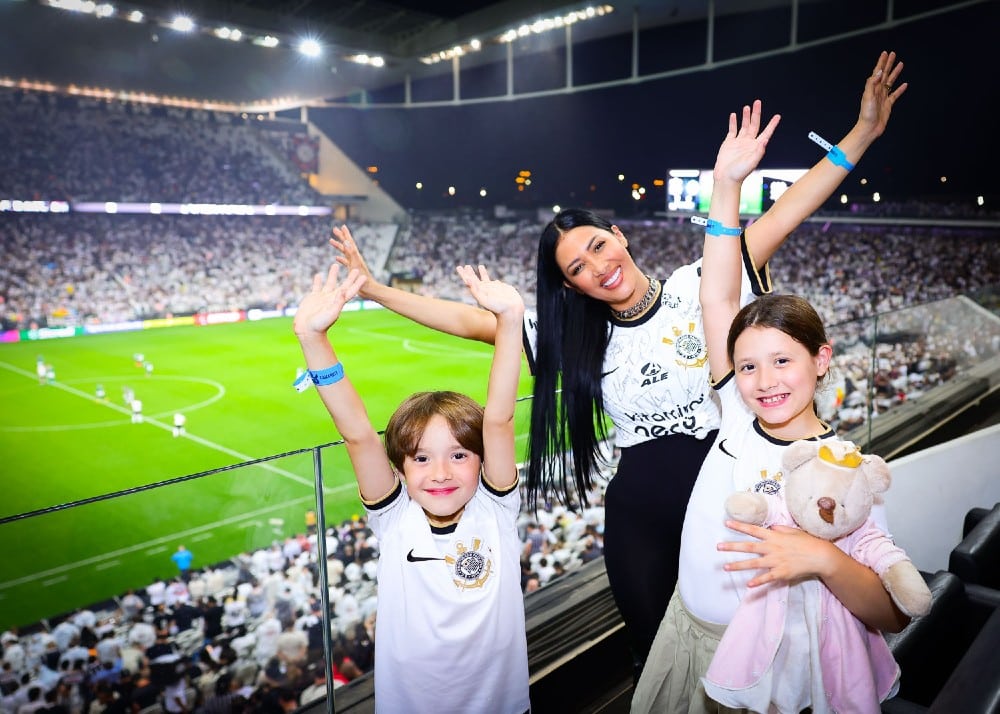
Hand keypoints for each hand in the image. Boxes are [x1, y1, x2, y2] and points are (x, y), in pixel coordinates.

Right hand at [293, 265, 365, 336]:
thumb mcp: (331, 313)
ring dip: (333, 274)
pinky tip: (318, 275)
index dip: (357, 283)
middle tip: (355, 268)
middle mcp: (332, 299)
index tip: (364, 275)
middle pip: (343, 285)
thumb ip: (337, 302)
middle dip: (349, 277)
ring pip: (329, 283)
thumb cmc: (320, 325)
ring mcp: (323, 297)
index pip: (351, 290)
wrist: (307, 330)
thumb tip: (343, 290)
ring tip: (335, 264)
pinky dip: (318, 280)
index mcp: (339, 302)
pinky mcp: (313, 298)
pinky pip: (316, 286)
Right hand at [329, 225, 375, 295]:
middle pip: (346, 244)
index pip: (349, 242)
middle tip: (334, 229)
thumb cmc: (363, 278)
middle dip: (341, 236)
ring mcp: (353, 264)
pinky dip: (340, 259)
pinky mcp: (352, 270)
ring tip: (331, 240)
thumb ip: (351, 253)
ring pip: (344, 252)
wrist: (369, 290)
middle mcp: (355, 258)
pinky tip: (336, 258)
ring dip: (338, 246)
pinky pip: (345, 262)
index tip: (341, 226)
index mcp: (355, 256)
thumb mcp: (355, 264)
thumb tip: (346, 241)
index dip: (345, 234)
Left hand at [456, 264, 523, 318]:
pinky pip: (496, 283)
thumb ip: (475, 290)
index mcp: (478, 292)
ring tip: (480, 266)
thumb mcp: (483, 299)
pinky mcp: (501, 288)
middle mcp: (484, 290)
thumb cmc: (497, 308)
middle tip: (466, 266)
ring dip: (482, 273)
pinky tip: (495, 280)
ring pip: (486, 279)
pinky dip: (497, 282)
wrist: (511, 311)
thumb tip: (467, 279)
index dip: (463, 274)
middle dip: (470, 272)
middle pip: (475, 279)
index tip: (459, 267)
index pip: (468, 281)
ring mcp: (493, 289)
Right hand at [713, 99, 780, 183]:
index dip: (772, 124)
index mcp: (756, 147)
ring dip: (746, 116)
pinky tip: (734, 116)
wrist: (725, 179)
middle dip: (756, 113)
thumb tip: (765, 140)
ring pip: (744, 126)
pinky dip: (733, 122)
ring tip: (747, 107)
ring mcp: (738, 142)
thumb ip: (758, 151)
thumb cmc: (739, 174)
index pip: (766, 132)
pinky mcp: (729, 143)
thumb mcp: (751, 162)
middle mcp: (748, 143)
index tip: (777, 116)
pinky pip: (732, 130)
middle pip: (754, 125)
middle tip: (757, 103)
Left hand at [718, 520, 838, 587]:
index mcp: (774, 536)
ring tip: (725, 567)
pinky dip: (758, 581)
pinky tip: (748, 585)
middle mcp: (772, 548)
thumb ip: (780, 529)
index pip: (753, 530)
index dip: (739, 526)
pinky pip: (767, 578)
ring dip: (738, 565)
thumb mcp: (793, 531)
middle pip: (748, 547)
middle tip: (718, 546)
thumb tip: (771, 527)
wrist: (820, 556)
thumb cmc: (807, 542)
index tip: (726, 523)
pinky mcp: (781, 572)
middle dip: (732, 547)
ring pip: (753, 564)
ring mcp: (776, 561)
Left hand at [858, 50, 906, 138]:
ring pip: (891, 82)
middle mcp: (878, 91)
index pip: (878, 72)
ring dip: (895, 73)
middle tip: (893, 54)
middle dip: (889, 64)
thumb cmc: (866, 114)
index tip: (885, 53)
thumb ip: (872, 83)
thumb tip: (879, 72)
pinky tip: (905, 84)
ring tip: (901, 64)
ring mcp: (883, 97)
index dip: (881, 62)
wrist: (869, 128)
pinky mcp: (888, 104)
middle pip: (885, 74)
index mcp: (872, 88)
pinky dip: (900, 89)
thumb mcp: (867, 96)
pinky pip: (895, 94)